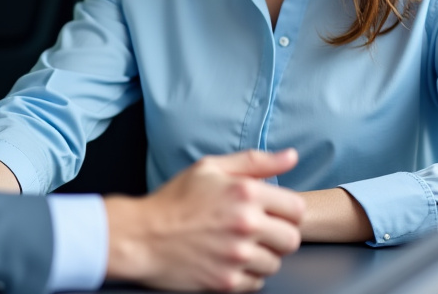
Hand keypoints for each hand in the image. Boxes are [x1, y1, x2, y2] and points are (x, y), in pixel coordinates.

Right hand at [104, 149, 304, 291]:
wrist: (140, 236)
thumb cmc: (173, 201)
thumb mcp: (210, 169)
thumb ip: (255, 162)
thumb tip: (290, 157)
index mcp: (246, 193)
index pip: (297, 209)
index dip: (287, 211)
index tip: (273, 214)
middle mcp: (246, 224)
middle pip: (292, 239)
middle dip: (278, 235)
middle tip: (257, 232)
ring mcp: (237, 256)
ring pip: (275, 263)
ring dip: (262, 257)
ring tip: (238, 246)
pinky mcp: (226, 281)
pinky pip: (257, 283)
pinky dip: (246, 275)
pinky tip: (228, 261)